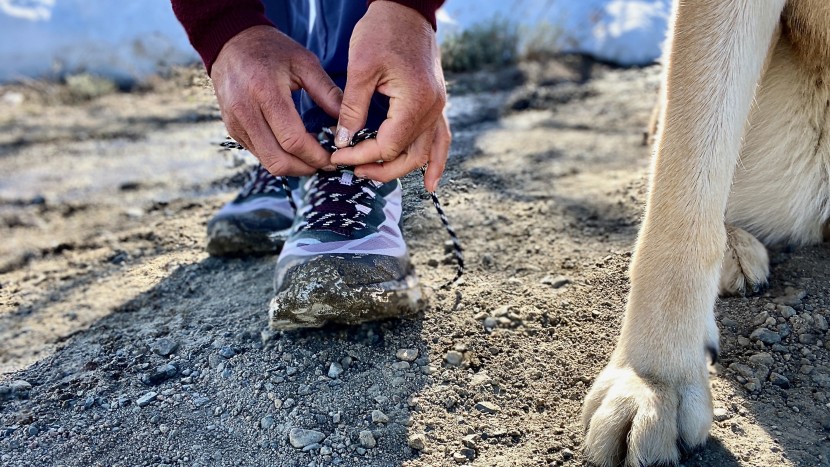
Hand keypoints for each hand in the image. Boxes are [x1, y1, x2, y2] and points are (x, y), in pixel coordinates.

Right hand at [211, 25, 342, 175]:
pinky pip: (259, 154)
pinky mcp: (233, 130)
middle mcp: (246, 112)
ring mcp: (236, 123)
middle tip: (325, 164)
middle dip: (306, 168)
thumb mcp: (304, 62)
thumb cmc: (273, 50)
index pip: (293, 140)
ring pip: (267, 162)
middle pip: (278, 160)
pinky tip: (294, 149)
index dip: (316, 156)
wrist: (232, 43)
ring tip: (312, 158)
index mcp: (265, 92)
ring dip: (293, 167)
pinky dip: (279, 157)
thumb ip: (328, 93)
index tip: (334, 158)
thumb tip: (347, 124)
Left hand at [330, 1, 449, 191]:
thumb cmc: (382, 31)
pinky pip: (440, 140)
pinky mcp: (435, 104)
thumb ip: (353, 108)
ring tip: (373, 176)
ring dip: (400, 169)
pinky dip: (435, 162)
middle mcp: (432, 109)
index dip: (360, 155)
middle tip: (349, 169)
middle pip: (408, 156)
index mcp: (414, 101)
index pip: (387, 145)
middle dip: (377, 167)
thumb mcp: (360, 68)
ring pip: (423, 152)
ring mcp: (438, 108)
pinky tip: (430, 183)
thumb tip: (343, 142)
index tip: (336, 155)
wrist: (406, 10)